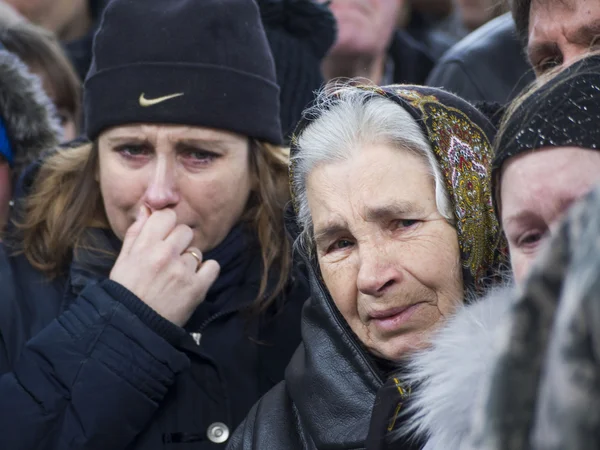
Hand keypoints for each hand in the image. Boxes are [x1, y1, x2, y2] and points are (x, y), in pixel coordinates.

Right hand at [110, 206, 219, 325]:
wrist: (133, 327)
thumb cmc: (127, 291)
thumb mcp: (123, 260)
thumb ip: (136, 232)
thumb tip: (147, 208)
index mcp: (145, 245)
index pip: (167, 216)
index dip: (167, 225)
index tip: (164, 237)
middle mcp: (165, 254)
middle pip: (185, 231)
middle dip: (180, 242)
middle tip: (170, 259)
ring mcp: (182, 271)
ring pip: (196, 251)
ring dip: (189, 261)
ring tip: (176, 276)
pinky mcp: (197, 288)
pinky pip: (212, 266)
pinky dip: (206, 272)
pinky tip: (194, 280)